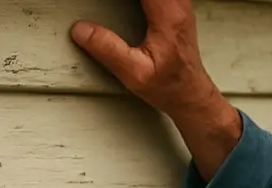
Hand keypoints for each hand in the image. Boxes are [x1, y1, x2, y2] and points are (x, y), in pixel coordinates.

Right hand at [69, 0, 240, 178]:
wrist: (190, 94)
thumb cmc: (170, 87)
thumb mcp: (135, 74)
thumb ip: (108, 50)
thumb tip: (81, 30)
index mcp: (168, 16)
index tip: (103, 3)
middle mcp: (178, 6)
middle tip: (107, 6)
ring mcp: (179, 5)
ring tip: (113, 7)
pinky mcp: (175, 8)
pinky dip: (141, 0)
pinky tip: (129, 6)